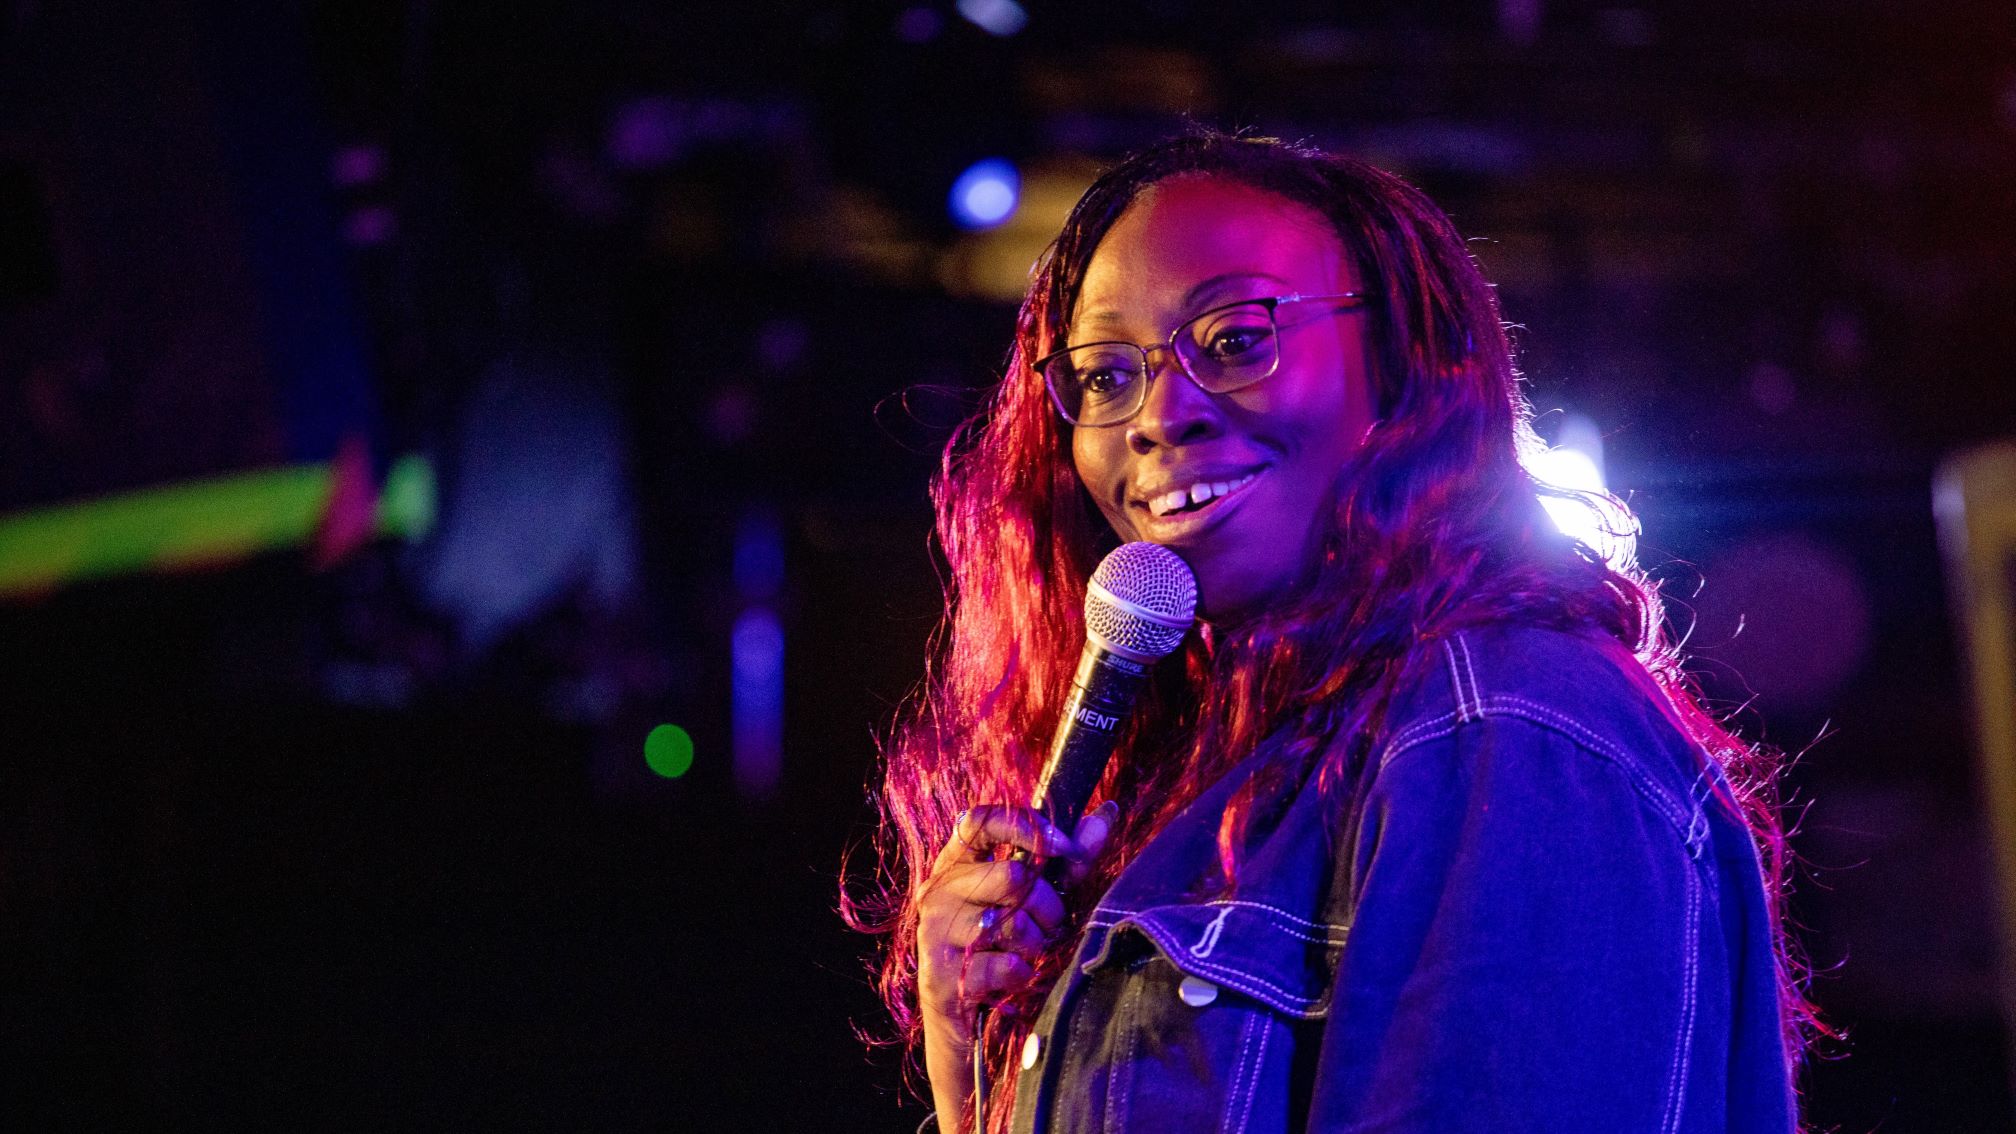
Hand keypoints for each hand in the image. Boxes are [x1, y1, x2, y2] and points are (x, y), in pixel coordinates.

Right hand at [915, 802, 1118, 1046]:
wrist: (962, 1014)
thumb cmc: (1003, 943)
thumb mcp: (1036, 895)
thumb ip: (1068, 857)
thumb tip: (1108, 812)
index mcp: (955, 862)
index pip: (980, 820)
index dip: (1026, 827)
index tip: (1064, 847)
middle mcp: (938, 891)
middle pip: (1012, 877)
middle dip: (1047, 905)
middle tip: (1048, 924)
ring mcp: (935, 932)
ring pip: (1012, 923)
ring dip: (1035, 942)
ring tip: (1026, 951)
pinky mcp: (942, 974)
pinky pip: (1007, 966)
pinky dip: (1021, 973)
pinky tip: (1009, 976)